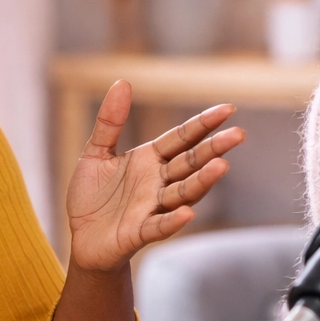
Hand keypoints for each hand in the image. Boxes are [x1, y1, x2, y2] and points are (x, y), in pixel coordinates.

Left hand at [65, 80, 245, 272]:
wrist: (81, 237)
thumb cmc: (92, 196)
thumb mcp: (96, 153)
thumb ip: (110, 122)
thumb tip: (123, 82)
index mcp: (150, 159)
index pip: (182, 138)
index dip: (203, 124)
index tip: (228, 109)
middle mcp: (158, 182)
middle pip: (190, 163)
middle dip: (213, 149)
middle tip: (239, 134)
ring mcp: (152, 208)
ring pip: (183, 192)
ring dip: (202, 181)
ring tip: (222, 166)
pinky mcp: (139, 233)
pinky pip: (159, 226)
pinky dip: (174, 221)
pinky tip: (188, 213)